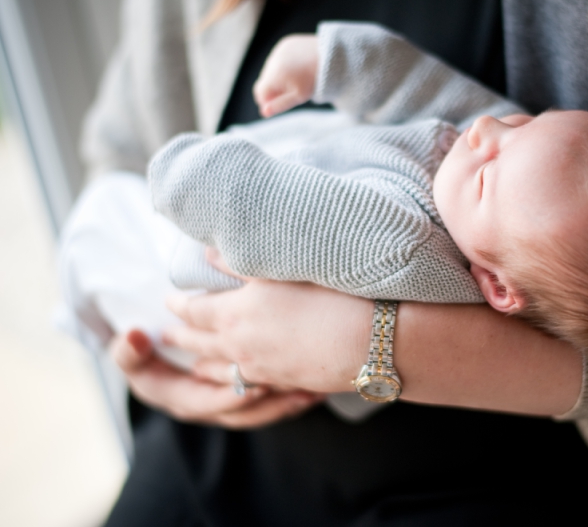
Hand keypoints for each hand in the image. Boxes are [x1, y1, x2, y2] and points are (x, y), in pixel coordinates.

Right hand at [110, 329, 322, 427]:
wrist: (152, 350)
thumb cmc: (143, 349)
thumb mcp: (132, 350)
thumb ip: (131, 349)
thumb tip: (133, 337)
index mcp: (174, 396)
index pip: (203, 403)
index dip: (227, 396)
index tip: (253, 386)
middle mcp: (202, 405)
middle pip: (238, 412)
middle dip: (267, 402)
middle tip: (296, 388)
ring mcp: (224, 403)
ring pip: (257, 413)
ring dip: (284, 403)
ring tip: (311, 391)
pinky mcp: (242, 397)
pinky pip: (269, 405)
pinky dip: (291, 398)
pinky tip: (316, 389)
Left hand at [163, 252, 372, 393]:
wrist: (369, 340)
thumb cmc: (328, 296)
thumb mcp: (280, 270)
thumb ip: (240, 263)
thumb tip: (208, 251)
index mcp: (234, 315)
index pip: (194, 310)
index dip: (179, 305)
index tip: (168, 301)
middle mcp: (241, 347)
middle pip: (200, 344)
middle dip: (182, 337)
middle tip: (169, 335)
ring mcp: (263, 370)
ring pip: (220, 371)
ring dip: (202, 366)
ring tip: (193, 365)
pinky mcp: (286, 384)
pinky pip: (248, 385)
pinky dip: (233, 382)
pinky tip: (237, 380)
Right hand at [253, 33, 318, 117]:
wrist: (331, 58)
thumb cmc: (315, 80)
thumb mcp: (298, 96)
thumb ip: (279, 104)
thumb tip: (263, 112)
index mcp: (275, 75)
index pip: (260, 92)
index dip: (267, 101)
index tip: (279, 103)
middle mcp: (274, 60)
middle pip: (265, 80)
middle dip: (273, 88)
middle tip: (291, 91)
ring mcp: (279, 50)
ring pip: (271, 69)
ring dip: (278, 76)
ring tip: (296, 78)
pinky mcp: (285, 43)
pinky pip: (279, 57)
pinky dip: (284, 64)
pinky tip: (298, 67)